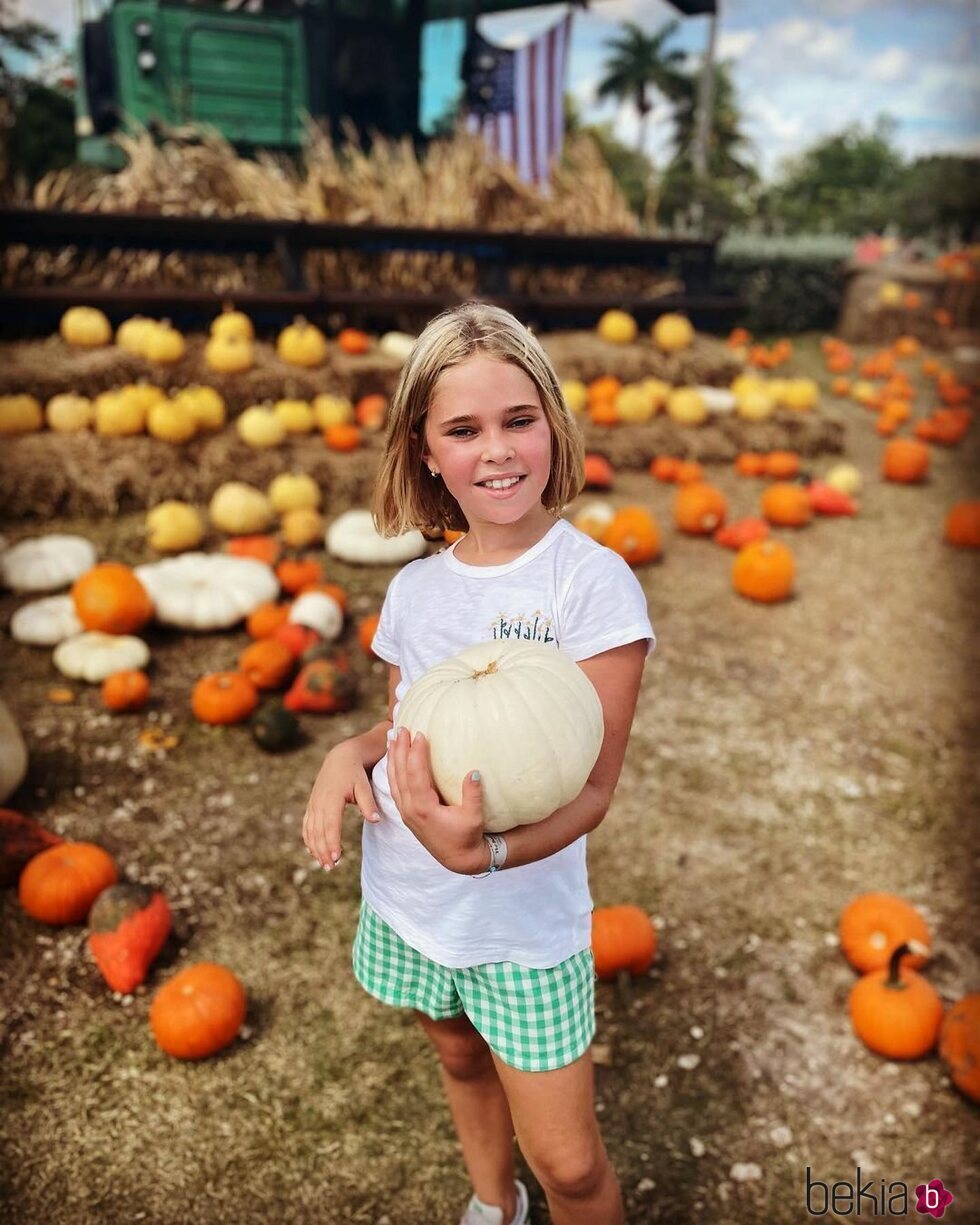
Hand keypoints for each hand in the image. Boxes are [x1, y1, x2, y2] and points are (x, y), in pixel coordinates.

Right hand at [302, 740, 381, 871]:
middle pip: (319, 831)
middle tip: (330, 868)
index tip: (336, 857)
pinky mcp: (311, 806)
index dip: (332, 842)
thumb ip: (369, 803)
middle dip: (323, 851)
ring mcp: (313, 804)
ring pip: (311, 831)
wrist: (339, 758)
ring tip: (324, 865)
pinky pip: (307, 826)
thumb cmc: (355, 773)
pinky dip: (309, 840)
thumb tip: (376, 820)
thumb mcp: (364, 785)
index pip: (331, 824)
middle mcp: (319, 802)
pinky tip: (314, 853)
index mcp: (332, 797)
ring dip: (316, 849)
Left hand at [387, 728, 486, 874]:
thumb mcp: (474, 817)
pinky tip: (395, 758)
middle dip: (400, 750)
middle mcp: (410, 809)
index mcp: (424, 809)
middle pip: (400, 774)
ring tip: (393, 737)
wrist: (458, 858)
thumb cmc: (468, 837)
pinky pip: (395, 787)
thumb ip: (473, 795)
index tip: (419, 734)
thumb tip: (475, 771)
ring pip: (394, 780)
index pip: (415, 775)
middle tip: (401, 728)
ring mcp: (406, 811)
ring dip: (393, 758)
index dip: (416, 754)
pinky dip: (393, 770)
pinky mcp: (407, 812)